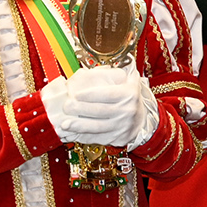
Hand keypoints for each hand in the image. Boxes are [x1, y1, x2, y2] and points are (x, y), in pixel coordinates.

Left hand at [41, 65, 158, 147]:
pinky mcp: (117, 138)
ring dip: (79, 125)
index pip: (108, 94)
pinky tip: (72, 134)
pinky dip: (83, 137)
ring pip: (97, 127)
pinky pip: (97, 138)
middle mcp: (127, 111)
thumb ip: (116, 73)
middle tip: (66, 106)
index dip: (90, 94)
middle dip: (80, 109)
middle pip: (100, 110)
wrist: (142, 120)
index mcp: (129, 94)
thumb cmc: (129, 98)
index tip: (76, 94)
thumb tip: (96, 68)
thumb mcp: (129, 82)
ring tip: (64, 123)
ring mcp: (122, 126)